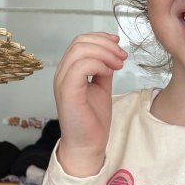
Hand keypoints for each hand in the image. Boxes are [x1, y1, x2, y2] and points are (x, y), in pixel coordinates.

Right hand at [54, 33, 126, 176]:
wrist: (88, 145)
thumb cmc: (92, 121)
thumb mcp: (101, 88)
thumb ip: (103, 70)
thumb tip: (112, 54)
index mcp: (69, 71)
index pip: (80, 42)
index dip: (101, 39)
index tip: (119, 46)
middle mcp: (63, 74)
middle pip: (79, 42)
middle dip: (105, 44)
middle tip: (122, 57)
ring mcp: (63, 82)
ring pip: (79, 50)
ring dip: (104, 53)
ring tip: (119, 64)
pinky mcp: (67, 92)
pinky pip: (80, 66)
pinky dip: (98, 64)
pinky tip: (110, 73)